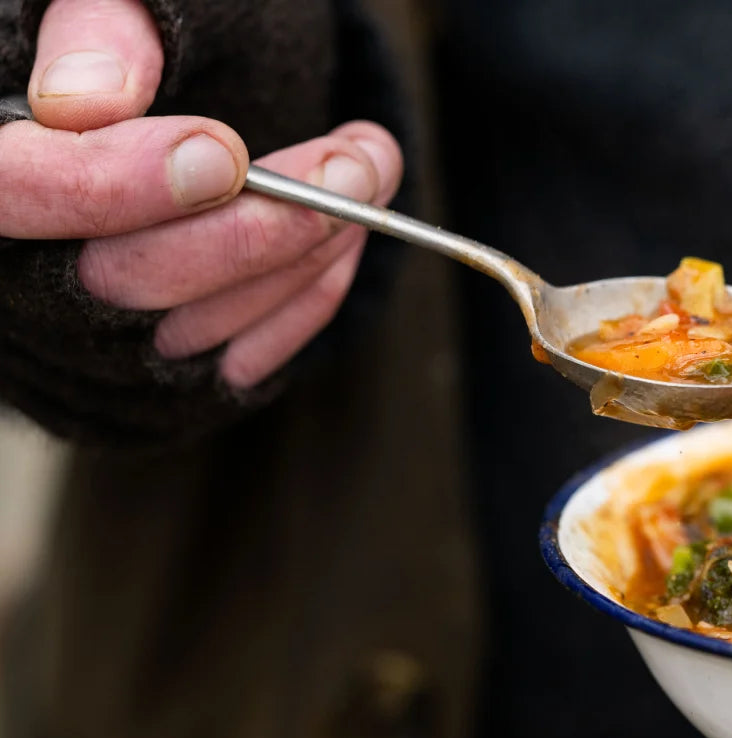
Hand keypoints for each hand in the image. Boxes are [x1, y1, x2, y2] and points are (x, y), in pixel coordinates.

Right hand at [0, 0, 401, 388]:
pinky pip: (240, 360)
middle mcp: (24, 272)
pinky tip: (347, 231)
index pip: (14, 196)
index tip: (220, 153)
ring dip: (306, 252)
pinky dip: (309, 296)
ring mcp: (93, 337)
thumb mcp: (123, 4)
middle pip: (122, 282)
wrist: (204, 93)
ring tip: (368, 169)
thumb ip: (104, 31)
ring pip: (195, 328)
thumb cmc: (152, 45)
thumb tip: (87, 99)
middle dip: (257, 226)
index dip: (112, 185)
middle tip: (353, 164)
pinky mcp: (162, 377)